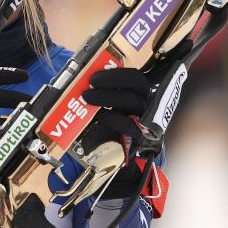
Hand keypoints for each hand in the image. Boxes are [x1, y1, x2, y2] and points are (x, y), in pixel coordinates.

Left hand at [80, 67, 150, 198]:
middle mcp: (146, 103)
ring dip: (107, 96)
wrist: (121, 153)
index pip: (134, 77)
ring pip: (132, 101)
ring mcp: (145, 119)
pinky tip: (99, 115)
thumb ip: (103, 93)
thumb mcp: (110, 107)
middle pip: (136, 84)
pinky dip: (112, 118)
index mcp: (139, 93)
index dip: (115, 74)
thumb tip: (80, 80)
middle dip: (112, 80)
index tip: (94, 76)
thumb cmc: (112, 125)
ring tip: (87, 97)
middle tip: (90, 83)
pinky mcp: (141, 136)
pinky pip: (129, 124)